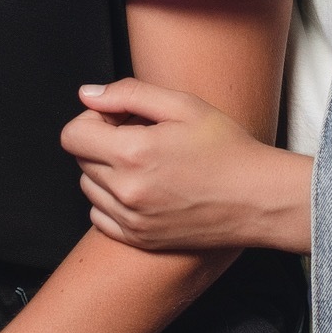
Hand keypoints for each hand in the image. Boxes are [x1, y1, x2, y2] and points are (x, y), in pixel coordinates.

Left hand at [60, 77, 312, 254]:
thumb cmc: (227, 147)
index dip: (92, 120)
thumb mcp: (183, 105)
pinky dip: (112, 200)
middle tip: (140, 136)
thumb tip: (87, 95)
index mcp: (132, 153)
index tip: (119, 118)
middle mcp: (126, 191)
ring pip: (89, 187)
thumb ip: (128, 93)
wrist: (259, 198)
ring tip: (145, 163)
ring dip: (105, 171)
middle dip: (101, 142)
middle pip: (80, 159)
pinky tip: (144, 188)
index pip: (72, 135)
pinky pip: (100, 216)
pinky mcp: (139, 239)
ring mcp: (131, 220)